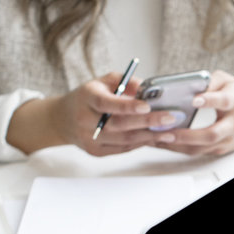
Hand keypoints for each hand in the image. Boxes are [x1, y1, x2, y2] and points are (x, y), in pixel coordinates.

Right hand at [8, 72, 174, 156]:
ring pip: (124, 140)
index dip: (126, 106)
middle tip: (170, 118)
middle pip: (119, 125)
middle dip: (148, 122)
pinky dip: (141, 143)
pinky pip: (123, 149)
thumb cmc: (89, 97)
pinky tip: (156, 138)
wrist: (63, 119)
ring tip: (170, 132)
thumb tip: (147, 87)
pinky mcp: (95, 152)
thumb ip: (124, 81)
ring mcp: (89, 138)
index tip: (147, 106)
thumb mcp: (102, 82)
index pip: (106, 103)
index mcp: (86, 98)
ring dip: (150, 136)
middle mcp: (85, 119)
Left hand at [152, 70, 233, 155]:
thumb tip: (186, 83)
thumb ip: (209, 80)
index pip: (223, 101)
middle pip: (211, 134)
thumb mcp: (227, 80)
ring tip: (157, 139)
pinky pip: (199, 152)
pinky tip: (165, 143)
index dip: (209, 101)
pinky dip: (180, 148)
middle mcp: (232, 124)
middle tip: (166, 131)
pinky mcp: (221, 149)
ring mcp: (227, 140)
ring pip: (202, 148)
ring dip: (178, 145)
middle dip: (187, 135)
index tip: (194, 100)